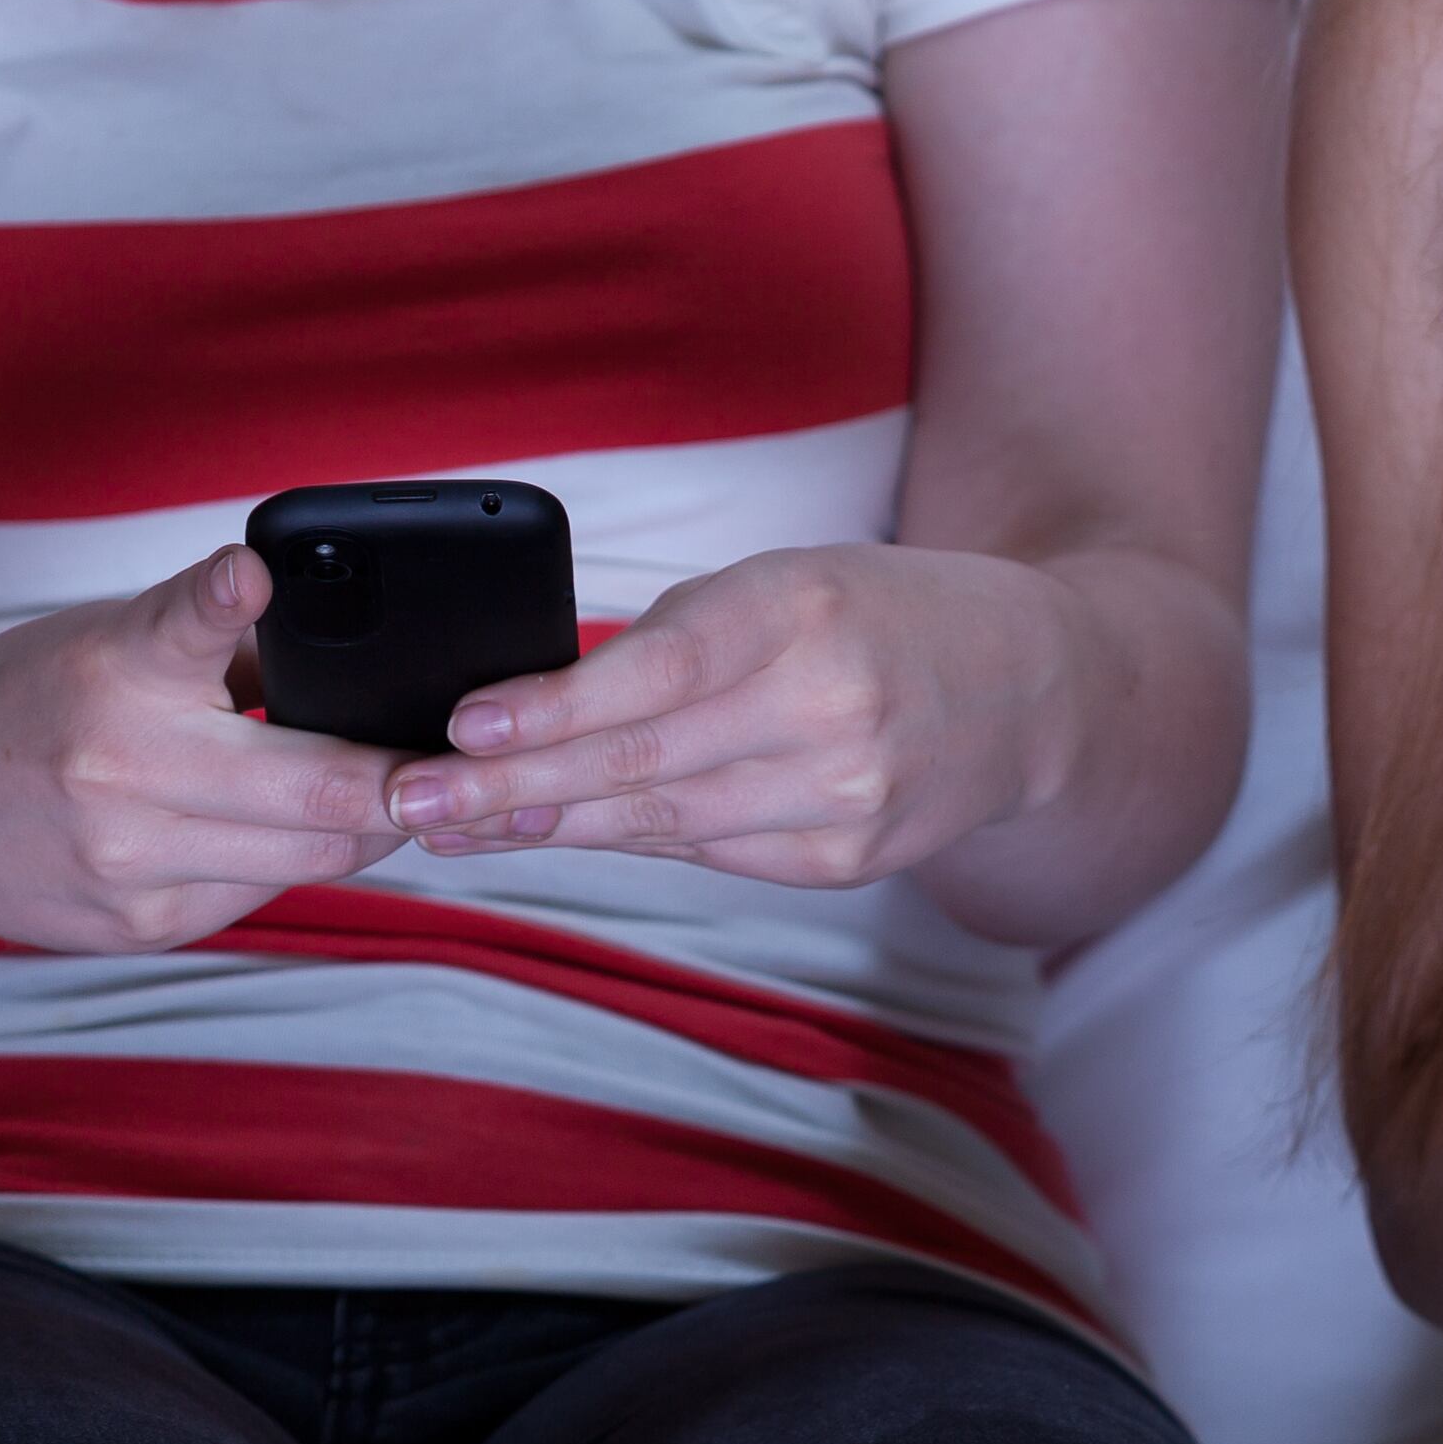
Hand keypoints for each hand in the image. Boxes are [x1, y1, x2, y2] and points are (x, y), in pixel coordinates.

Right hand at [0, 546, 404, 953]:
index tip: (249, 571)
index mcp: (112, 673)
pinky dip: (304, 861)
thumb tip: (371, 650)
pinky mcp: (140, 925)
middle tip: (469, 764)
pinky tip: (299, 833)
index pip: (176, 625)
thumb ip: (225, 649)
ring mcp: (128, 859)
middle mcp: (118, 770)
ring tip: (401, 794)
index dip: (222, 598)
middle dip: (413, 781)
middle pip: (322, 791)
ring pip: (319, 858)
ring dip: (377, 826)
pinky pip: (268, 895)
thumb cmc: (37, 706)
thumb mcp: (111, 647)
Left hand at [377, 545, 1086, 887]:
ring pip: (664, 821)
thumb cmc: (878, 617)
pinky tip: (566, 831)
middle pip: (643, 762)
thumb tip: (527, 709)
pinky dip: (632, 839)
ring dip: (550, 825)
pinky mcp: (850, 858)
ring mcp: (847, 796)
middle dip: (512, 786)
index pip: (658, 672)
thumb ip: (673, 640)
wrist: (1030, 688)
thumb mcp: (782, 585)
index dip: (552, 710)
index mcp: (806, 613)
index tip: (461, 729)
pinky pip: (711, 852)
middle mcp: (832, 710)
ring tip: (459, 825)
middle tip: (412, 802)